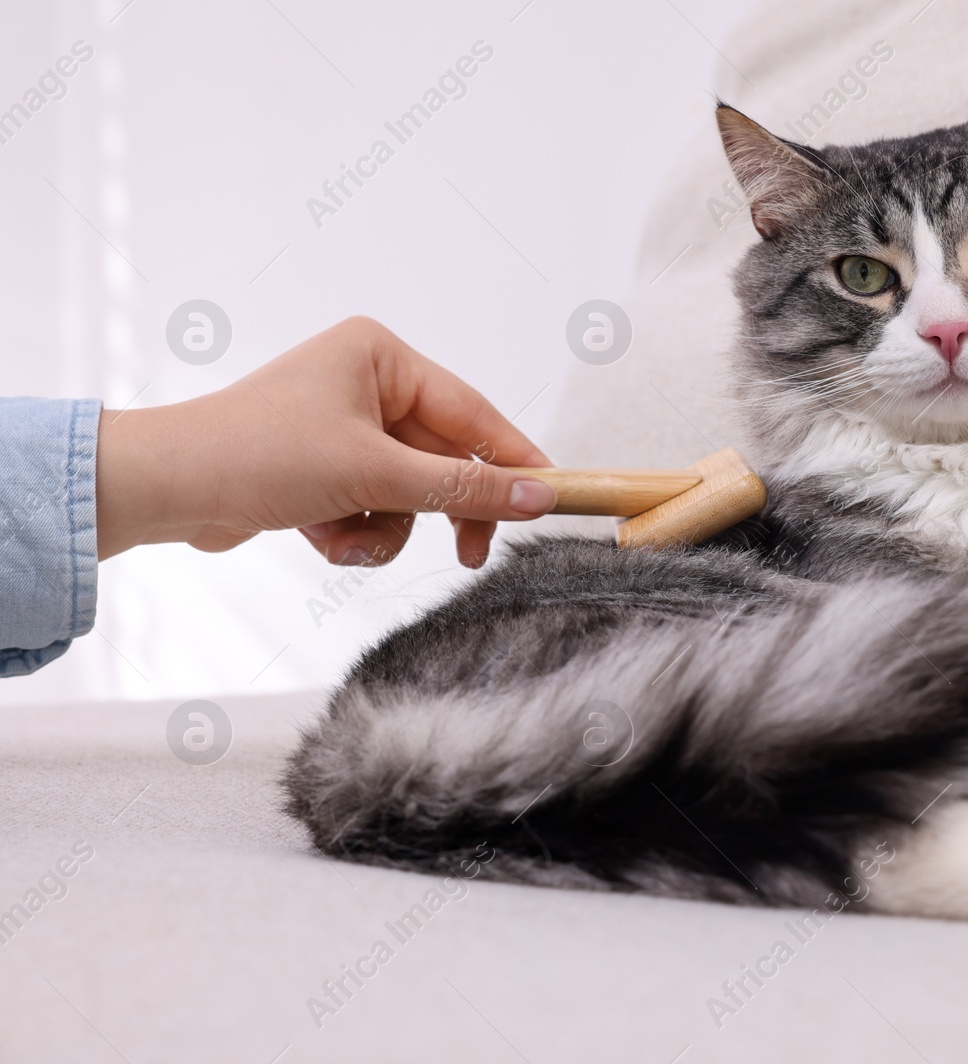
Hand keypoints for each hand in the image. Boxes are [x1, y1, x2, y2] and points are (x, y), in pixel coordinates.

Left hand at [96, 316, 554, 567]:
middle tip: (468, 555)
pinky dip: (355, 531)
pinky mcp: (325, 466)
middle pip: (443, 460)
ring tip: (344, 535)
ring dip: (385, 527)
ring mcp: (345, 426)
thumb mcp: (375, 474)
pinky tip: (317, 533)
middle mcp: (367, 383)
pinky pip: (374, 507)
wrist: (167, 488)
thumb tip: (539, 497)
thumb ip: (463, 487)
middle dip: (434, 509)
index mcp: (381, 356)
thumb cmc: (260, 455)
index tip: (551, 498)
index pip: (473, 413)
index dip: (514, 460)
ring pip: (410, 493)